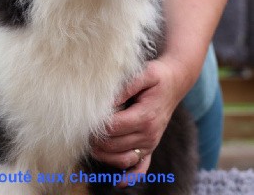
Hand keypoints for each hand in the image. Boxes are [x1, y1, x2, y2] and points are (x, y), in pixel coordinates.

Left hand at [91, 56, 183, 186]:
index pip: (113, 128)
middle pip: (114, 145)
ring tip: (90, 143)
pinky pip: (141, 168)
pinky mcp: (151, 146)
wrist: (175, 82)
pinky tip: (118, 182)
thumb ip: (125, 88)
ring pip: (121, 159)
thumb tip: (106, 102)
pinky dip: (130, 177)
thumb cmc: (157, 76)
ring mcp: (150, 143)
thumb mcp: (144, 74)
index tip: (85, 116)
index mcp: (145, 117)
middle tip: (82, 127)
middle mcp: (148, 134)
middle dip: (95, 138)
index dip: (97, 124)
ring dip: (103, 155)